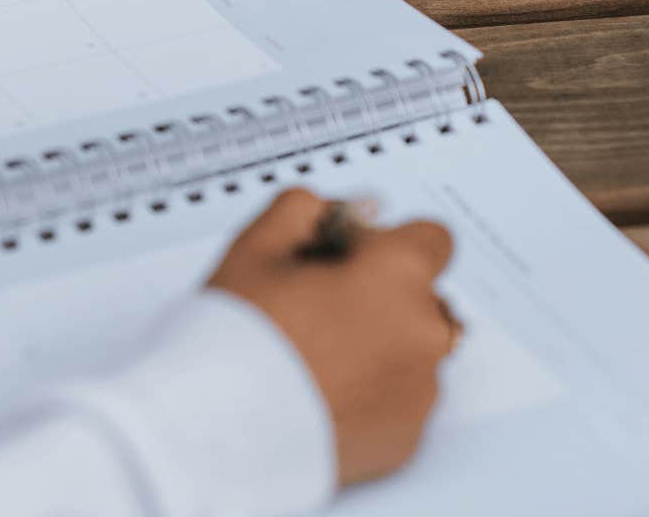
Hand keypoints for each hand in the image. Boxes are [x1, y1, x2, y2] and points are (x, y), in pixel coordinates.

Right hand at [208, 188, 456, 487]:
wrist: (219, 432)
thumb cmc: (239, 341)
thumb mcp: (257, 246)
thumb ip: (306, 209)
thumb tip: (338, 211)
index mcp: (397, 275)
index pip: (429, 238)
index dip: (385, 244)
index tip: (350, 259)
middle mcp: (424, 333)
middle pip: (420, 298)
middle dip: (381, 297)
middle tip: (318, 311)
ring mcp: (420, 392)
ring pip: (411, 352)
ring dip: (379, 348)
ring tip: (315, 360)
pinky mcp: (407, 439)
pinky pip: (399, 402)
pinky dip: (372, 396)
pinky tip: (323, 394)